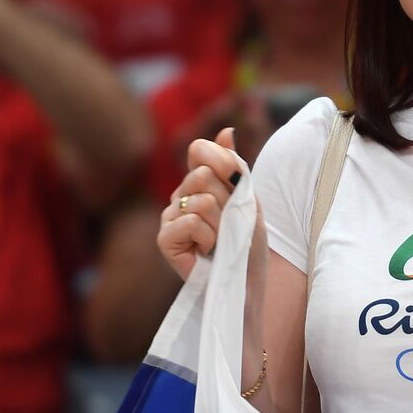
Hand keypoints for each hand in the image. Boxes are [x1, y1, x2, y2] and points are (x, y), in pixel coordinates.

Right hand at [157, 127, 244, 280]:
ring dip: (222, 224)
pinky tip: (206, 251)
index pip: (200, 150)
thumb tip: (226, 130)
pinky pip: (191, 222)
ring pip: (202, 200)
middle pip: (203, 175)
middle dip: (228, 202)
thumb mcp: (247, 198)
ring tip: (220, 241)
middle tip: (229, 225)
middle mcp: (179, 195)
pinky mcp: (164, 239)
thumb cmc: (247, 243)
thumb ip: (234, 165)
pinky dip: (208, 238)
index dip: (223, 163)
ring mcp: (169, 216)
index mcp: (197, 182)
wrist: (245, 281)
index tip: (237, 187)